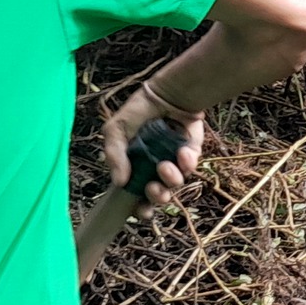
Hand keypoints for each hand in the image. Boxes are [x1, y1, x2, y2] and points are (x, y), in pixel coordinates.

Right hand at [102, 83, 205, 207]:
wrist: (165, 92)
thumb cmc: (138, 111)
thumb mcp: (116, 130)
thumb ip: (114, 156)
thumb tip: (119, 183)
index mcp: (135, 167)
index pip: (137, 196)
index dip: (140, 208)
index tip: (142, 213)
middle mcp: (155, 169)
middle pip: (158, 195)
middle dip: (157, 197)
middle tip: (154, 189)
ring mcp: (174, 162)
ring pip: (176, 184)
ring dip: (171, 180)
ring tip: (165, 166)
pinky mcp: (191, 153)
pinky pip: (191, 167)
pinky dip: (187, 163)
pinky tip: (181, 153)